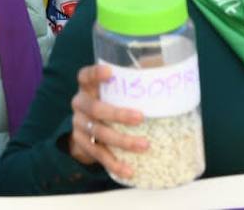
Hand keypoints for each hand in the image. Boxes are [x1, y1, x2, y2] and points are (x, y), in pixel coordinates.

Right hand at [67, 64, 146, 179]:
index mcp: (87, 88)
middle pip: (94, 108)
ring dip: (122, 141)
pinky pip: (98, 154)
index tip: (110, 72)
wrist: (85, 131)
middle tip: (140, 117)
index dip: (95, 73)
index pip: (85, 76)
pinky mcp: (82, 144)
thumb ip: (129, 85)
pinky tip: (128, 170)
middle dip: (117, 114)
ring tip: (144, 145)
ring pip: (98, 133)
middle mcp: (80, 104)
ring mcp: (79, 125)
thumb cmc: (108, 105)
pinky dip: (114, 163)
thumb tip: (164, 74)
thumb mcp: (112, 93)